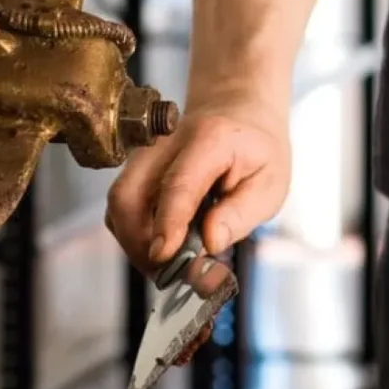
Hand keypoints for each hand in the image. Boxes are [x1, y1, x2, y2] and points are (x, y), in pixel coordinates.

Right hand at [105, 104, 289, 273]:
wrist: (239, 114)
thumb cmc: (257, 151)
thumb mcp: (270, 184)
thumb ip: (241, 213)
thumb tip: (211, 242)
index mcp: (210, 139)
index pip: (178, 183)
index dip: (168, 223)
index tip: (164, 256)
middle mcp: (166, 143)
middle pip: (129, 195)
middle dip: (140, 244)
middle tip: (171, 274)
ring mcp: (144, 155)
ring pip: (118, 205)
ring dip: (136, 244)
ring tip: (169, 266)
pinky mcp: (135, 170)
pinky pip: (121, 209)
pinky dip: (134, 235)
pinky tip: (161, 248)